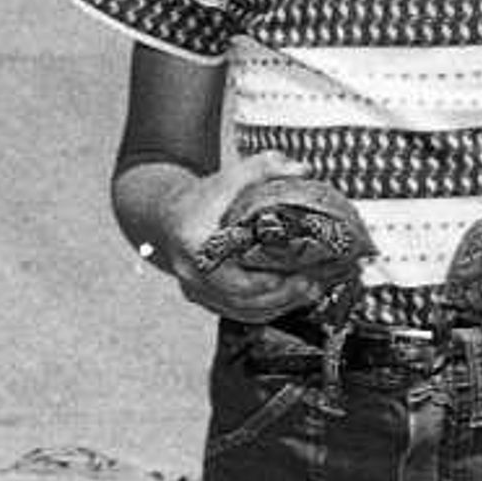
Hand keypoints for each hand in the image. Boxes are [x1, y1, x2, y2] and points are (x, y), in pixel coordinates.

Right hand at [177, 161, 361, 324]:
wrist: (170, 216)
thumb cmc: (202, 199)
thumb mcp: (230, 176)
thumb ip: (264, 168)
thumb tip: (301, 170)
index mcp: (193, 241)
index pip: (228, 273)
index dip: (263, 280)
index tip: (293, 274)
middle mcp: (191, 272)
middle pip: (241, 297)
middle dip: (281, 294)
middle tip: (312, 283)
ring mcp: (198, 290)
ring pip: (242, 310)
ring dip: (279, 304)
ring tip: (310, 291)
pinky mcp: (208, 299)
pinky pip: (240, 312)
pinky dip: (268, 308)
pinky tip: (292, 298)